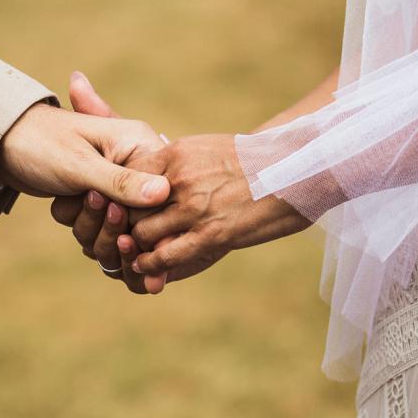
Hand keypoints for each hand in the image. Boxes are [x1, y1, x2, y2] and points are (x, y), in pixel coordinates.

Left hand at [48, 73, 158, 293]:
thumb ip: (122, 181)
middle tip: (84, 198)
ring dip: (89, 227)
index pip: (161, 192)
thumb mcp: (80, 164)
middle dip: (109, 224)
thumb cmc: (40, 142)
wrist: (0, 142)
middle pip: (142, 219)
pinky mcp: (100, 201)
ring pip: (118, 231)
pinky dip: (78, 226)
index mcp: (140, 145)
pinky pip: (100, 232)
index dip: (141, 215)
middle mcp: (135, 166)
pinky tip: (62, 203)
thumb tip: (163, 193)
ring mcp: (117, 186)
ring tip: (68, 198)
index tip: (118, 221)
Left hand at [126, 134, 311, 279]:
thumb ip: (177, 166)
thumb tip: (153, 183)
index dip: (120, 197)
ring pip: (142, 232)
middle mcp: (179, 178)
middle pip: (129, 207)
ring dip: (136, 246)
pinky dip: (151, 264)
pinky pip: (167, 254)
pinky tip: (148, 268)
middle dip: (124, 223)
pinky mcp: (212, 234)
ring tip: (134, 254)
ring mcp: (195, 206)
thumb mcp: (208, 149)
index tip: (121, 210)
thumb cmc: (255, 161)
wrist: (298, 169)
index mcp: (176, 153)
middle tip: (120, 237)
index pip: (126, 177)